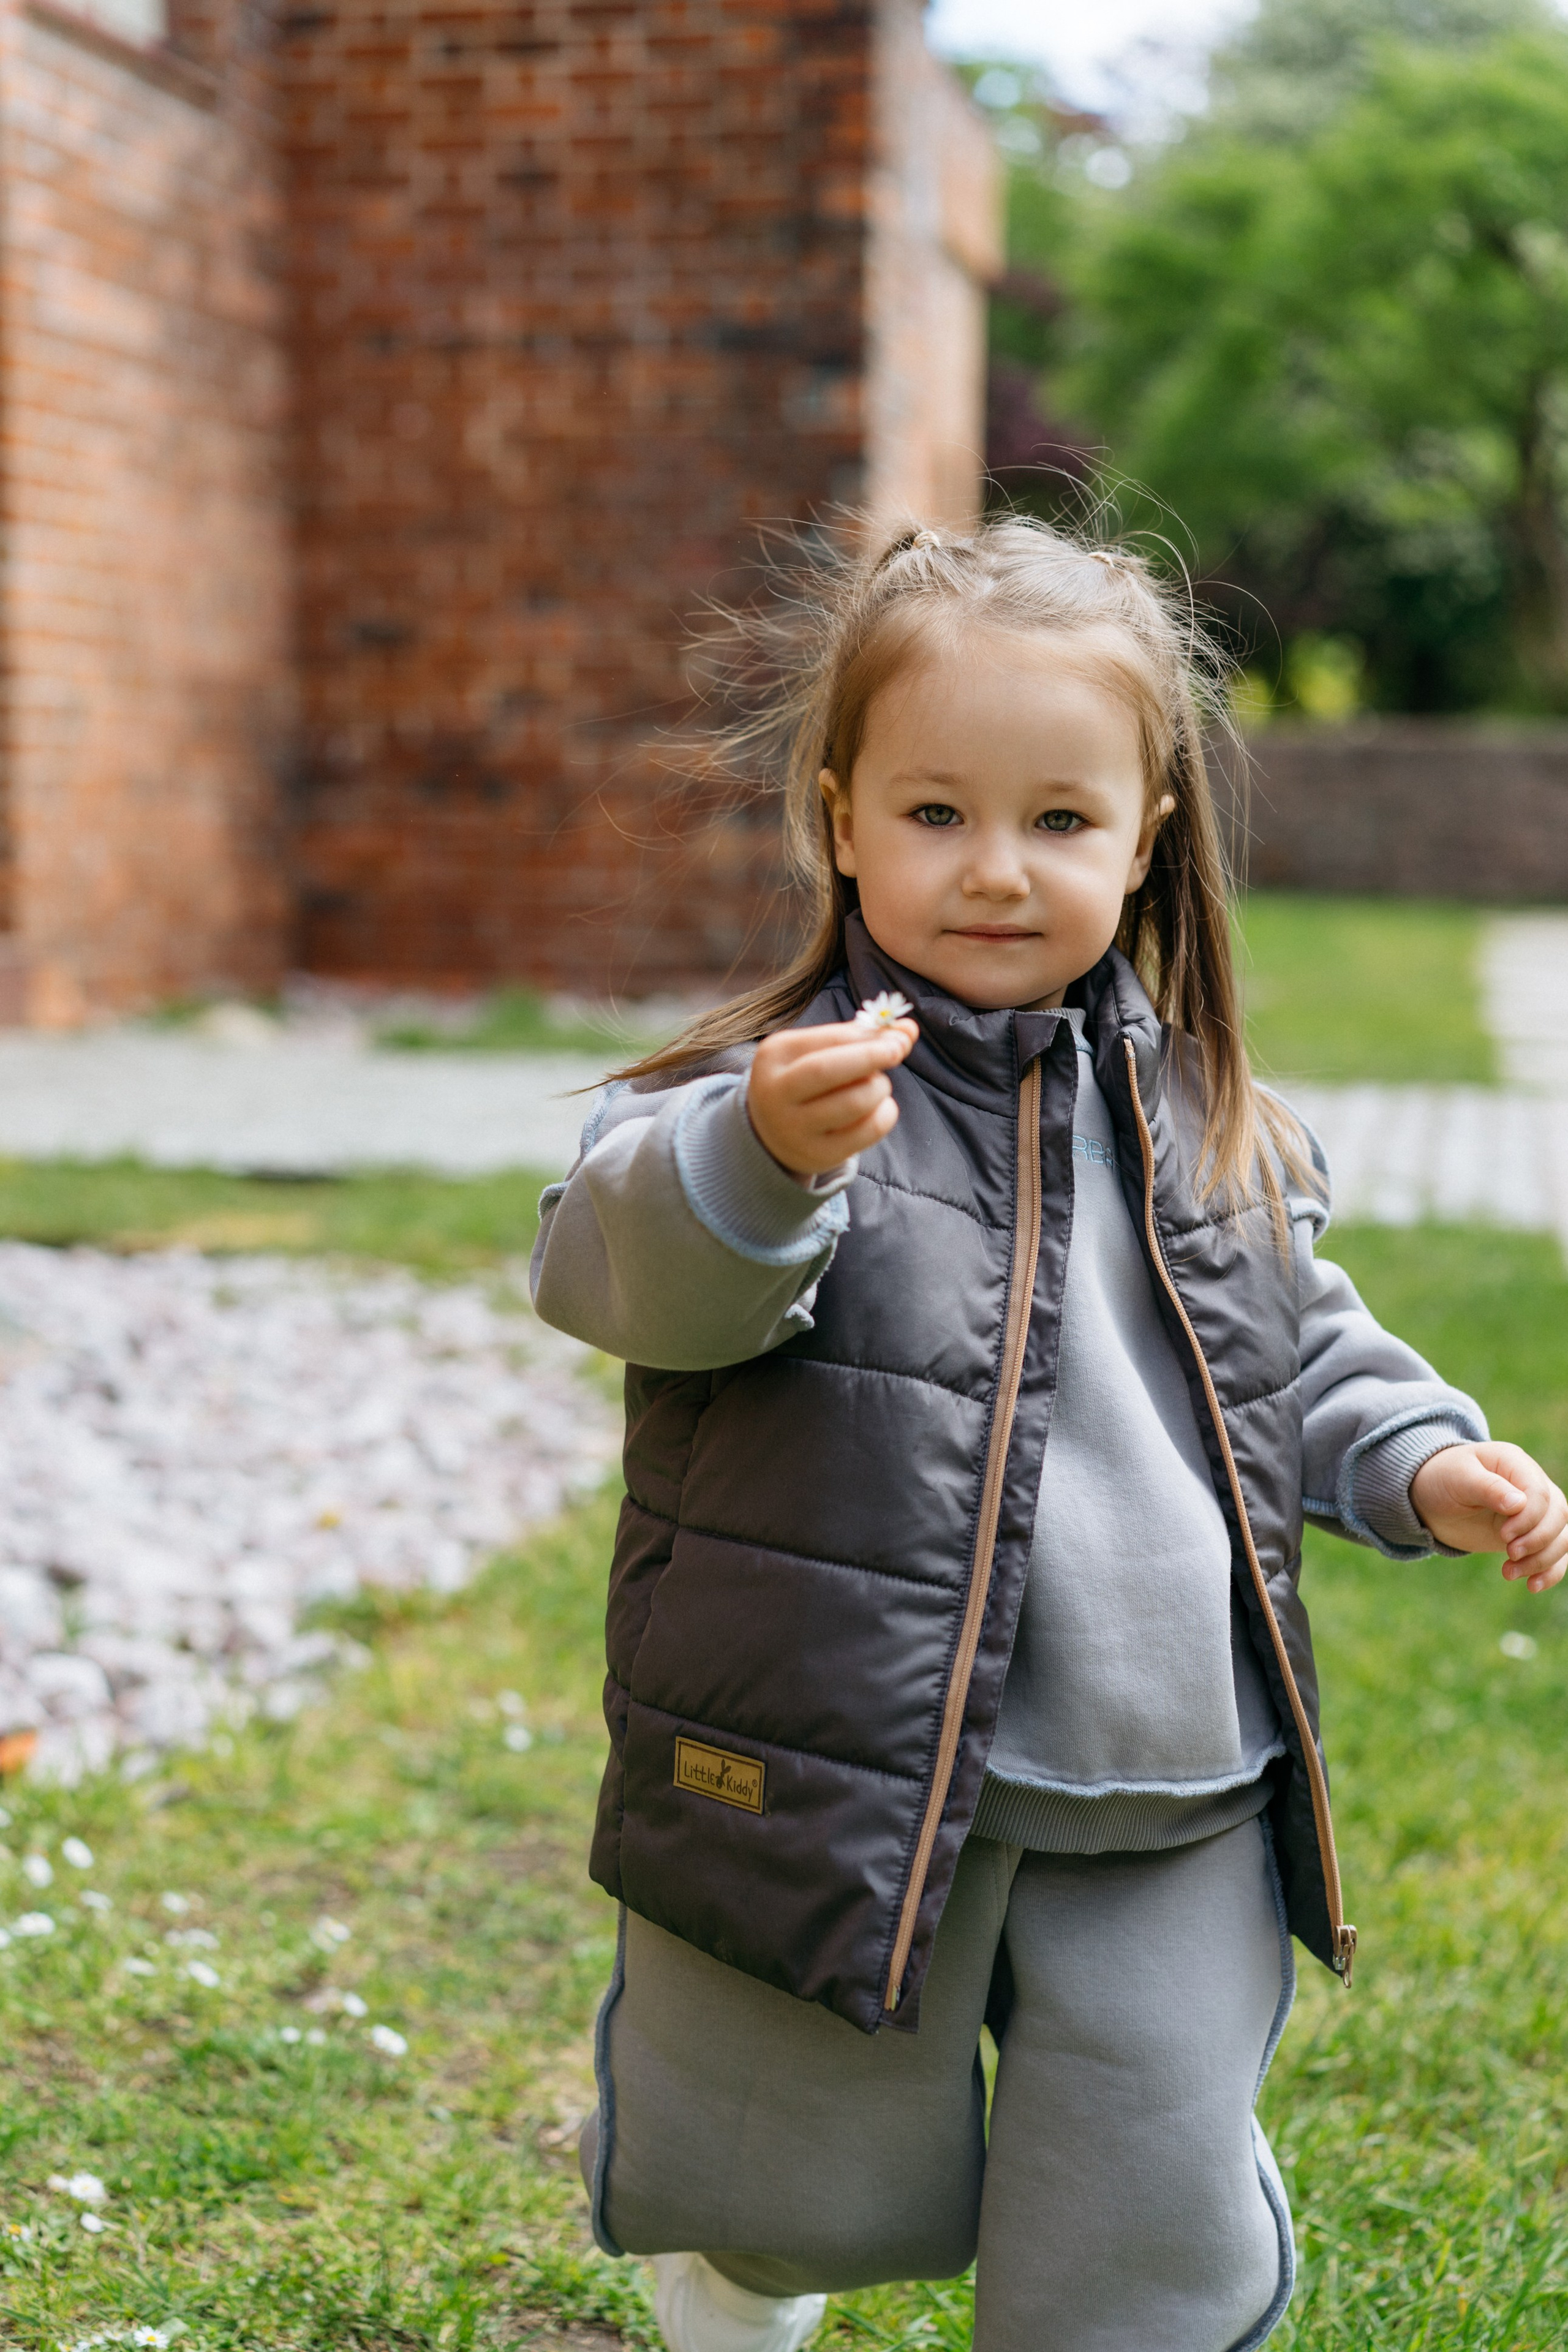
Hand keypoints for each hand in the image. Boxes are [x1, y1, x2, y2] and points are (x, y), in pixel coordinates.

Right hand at [747, 1017, 917, 1178]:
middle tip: (899, 1050)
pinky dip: (884, 1115)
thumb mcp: (818, 1051)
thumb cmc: (806, 1080)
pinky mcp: (817, 1154)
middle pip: (828, 1070)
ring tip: (879, 1085)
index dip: (868, 1036)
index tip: (900, 1033)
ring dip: (878, 1088)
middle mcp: (776, 1092)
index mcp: (774, 1055)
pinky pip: (865, 1132)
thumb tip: (908, 1029)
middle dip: (871, 1056)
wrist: (773, 1131)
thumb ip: (860, 1037)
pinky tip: (881, 1108)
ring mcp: (794, 1128)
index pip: (828, 1039)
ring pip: (852, 1103)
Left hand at [1410, 1441, 1567, 1590]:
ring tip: (1510, 1573)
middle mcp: (1532, 1484)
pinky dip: (1548, 1571)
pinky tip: (1531, 1586)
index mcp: (1515, 1463)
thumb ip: (1488, 1487)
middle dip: (1537, 1541)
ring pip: (1561, 1537)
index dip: (1529, 1519)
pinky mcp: (1529, 1534)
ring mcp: (1534, 1511)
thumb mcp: (1458, 1478)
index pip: (1540, 1493)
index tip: (1504, 1536)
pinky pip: (1554, 1553)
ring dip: (1543, 1560)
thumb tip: (1519, 1503)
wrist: (1431, 1498)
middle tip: (1509, 1554)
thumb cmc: (1442, 1479)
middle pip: (1558, 1515)